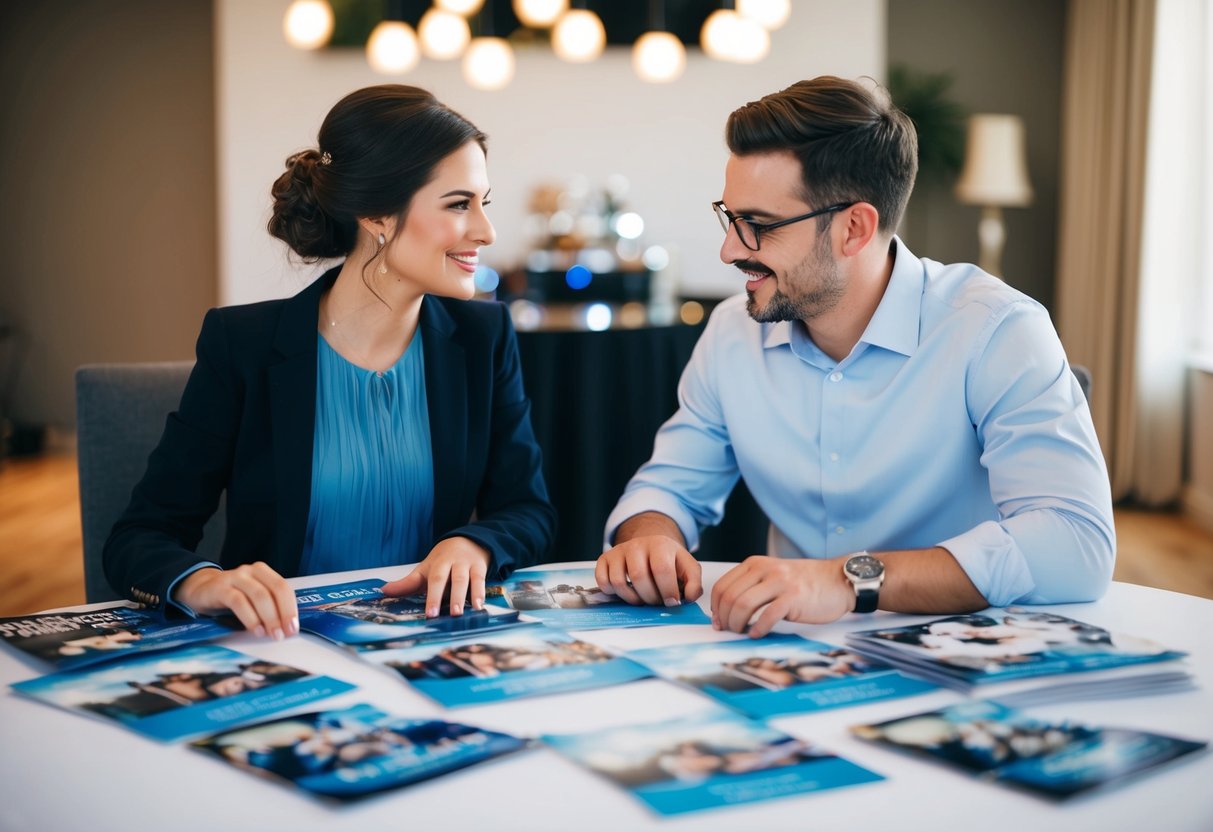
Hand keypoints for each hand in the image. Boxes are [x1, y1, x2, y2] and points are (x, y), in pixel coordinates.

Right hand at [175, 562, 298, 639]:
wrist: (200, 590)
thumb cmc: (231, 597)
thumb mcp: (251, 598)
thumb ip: (268, 606)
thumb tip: (287, 628)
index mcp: (263, 572)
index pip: (283, 587)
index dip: (291, 608)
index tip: (293, 627)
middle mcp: (251, 571)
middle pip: (274, 590)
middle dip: (282, 614)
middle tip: (285, 634)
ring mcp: (235, 577)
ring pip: (259, 596)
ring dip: (269, 617)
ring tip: (272, 634)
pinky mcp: (220, 588)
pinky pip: (239, 602)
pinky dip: (250, 618)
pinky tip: (255, 630)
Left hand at [381, 537, 490, 616]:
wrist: (468, 540)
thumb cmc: (444, 560)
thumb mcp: (426, 569)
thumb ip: (408, 583)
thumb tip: (383, 591)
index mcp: (438, 563)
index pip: (435, 580)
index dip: (432, 597)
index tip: (430, 614)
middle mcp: (454, 563)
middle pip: (453, 579)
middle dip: (452, 597)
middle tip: (451, 615)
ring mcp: (468, 565)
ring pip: (468, 580)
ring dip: (468, 596)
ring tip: (466, 612)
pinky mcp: (481, 568)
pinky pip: (482, 581)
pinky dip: (481, 593)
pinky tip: (480, 606)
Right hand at [595, 535, 702, 606]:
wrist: (649, 544)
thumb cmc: (669, 559)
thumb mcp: (687, 567)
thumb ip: (694, 583)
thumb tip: (689, 598)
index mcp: (660, 544)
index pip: (661, 569)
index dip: (667, 590)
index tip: (672, 602)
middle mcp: (637, 545)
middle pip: (639, 576)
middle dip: (650, 597)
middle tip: (657, 602)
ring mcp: (619, 551)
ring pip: (619, 581)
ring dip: (632, 598)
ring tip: (642, 599)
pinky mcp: (605, 558)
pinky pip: (603, 580)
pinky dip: (612, 592)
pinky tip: (625, 592)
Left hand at [711, 556, 852, 636]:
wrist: (837, 581)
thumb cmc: (805, 583)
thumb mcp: (773, 575)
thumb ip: (752, 586)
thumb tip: (727, 610)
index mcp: (755, 564)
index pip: (723, 585)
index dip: (715, 606)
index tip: (717, 620)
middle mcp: (765, 570)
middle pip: (729, 597)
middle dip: (724, 618)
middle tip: (727, 630)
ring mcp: (779, 583)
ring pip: (743, 605)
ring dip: (737, 624)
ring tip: (741, 632)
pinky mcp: (793, 598)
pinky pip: (767, 616)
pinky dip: (758, 629)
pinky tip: (757, 634)